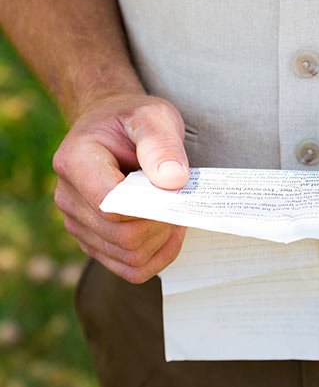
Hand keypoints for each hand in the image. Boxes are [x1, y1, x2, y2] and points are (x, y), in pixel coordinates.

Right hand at [53, 93, 189, 283]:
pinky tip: (169, 231)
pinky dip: (157, 256)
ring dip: (163, 241)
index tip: (175, 189)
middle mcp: (69, 197)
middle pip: (123, 237)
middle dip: (162, 225)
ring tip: (175, 212)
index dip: (151, 208)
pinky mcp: (94, 240)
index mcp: (76, 162)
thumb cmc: (133, 121)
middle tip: (181, 201)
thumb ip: (162, 145)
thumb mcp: (153, 117)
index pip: (113, 207)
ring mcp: (79, 223)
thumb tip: (173, 181)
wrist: (114, 127)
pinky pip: (129, 268)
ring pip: (129, 257)